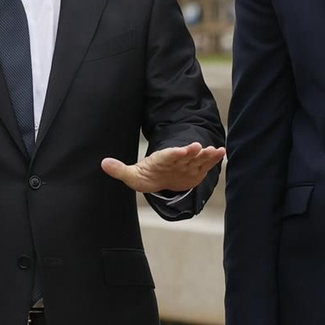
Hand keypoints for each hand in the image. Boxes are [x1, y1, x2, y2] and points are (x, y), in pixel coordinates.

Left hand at [102, 142, 224, 192]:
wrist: (161, 178)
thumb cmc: (147, 176)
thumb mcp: (132, 176)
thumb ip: (120, 170)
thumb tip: (103, 163)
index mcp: (161, 160)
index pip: (168, 156)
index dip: (174, 153)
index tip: (181, 150)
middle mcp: (176, 160)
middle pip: (184, 156)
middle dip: (191, 152)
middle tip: (199, 146)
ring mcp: (187, 164)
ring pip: (197, 159)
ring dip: (206, 155)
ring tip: (216, 150)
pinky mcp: (196, 170)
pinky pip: (205, 164)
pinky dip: (213, 159)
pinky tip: (222, 152)